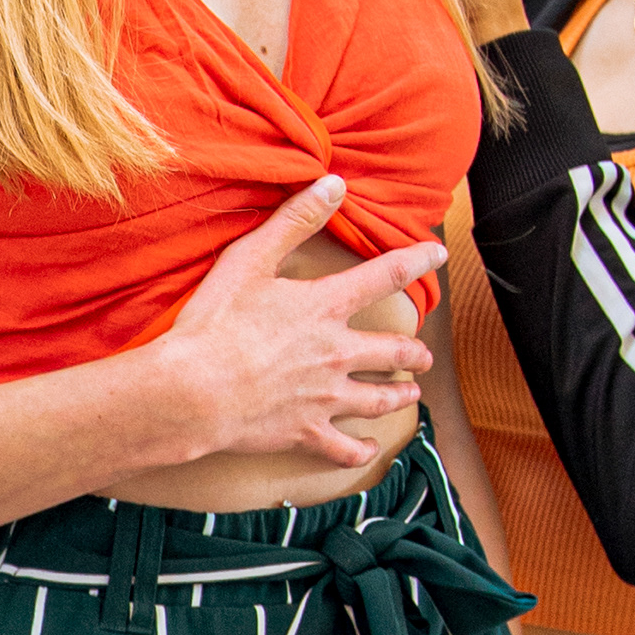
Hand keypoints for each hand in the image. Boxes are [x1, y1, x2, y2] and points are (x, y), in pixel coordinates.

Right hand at [110, 176, 439, 475]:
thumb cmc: (216, 322)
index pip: (384, 275)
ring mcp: (326, 397)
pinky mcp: (308, 432)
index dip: (415, 261)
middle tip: (423, 354)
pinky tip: (368, 449)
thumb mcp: (251, 258)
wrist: (196, 391)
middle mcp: (337, 353)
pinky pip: (346, 448)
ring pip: (380, 400)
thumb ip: (295, 219)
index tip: (437, 255)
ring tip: (412, 394)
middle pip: (393, 350)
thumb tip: (334, 183)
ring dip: (401, 396)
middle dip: (414, 351)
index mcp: (325, 307)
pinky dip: (361, 450)